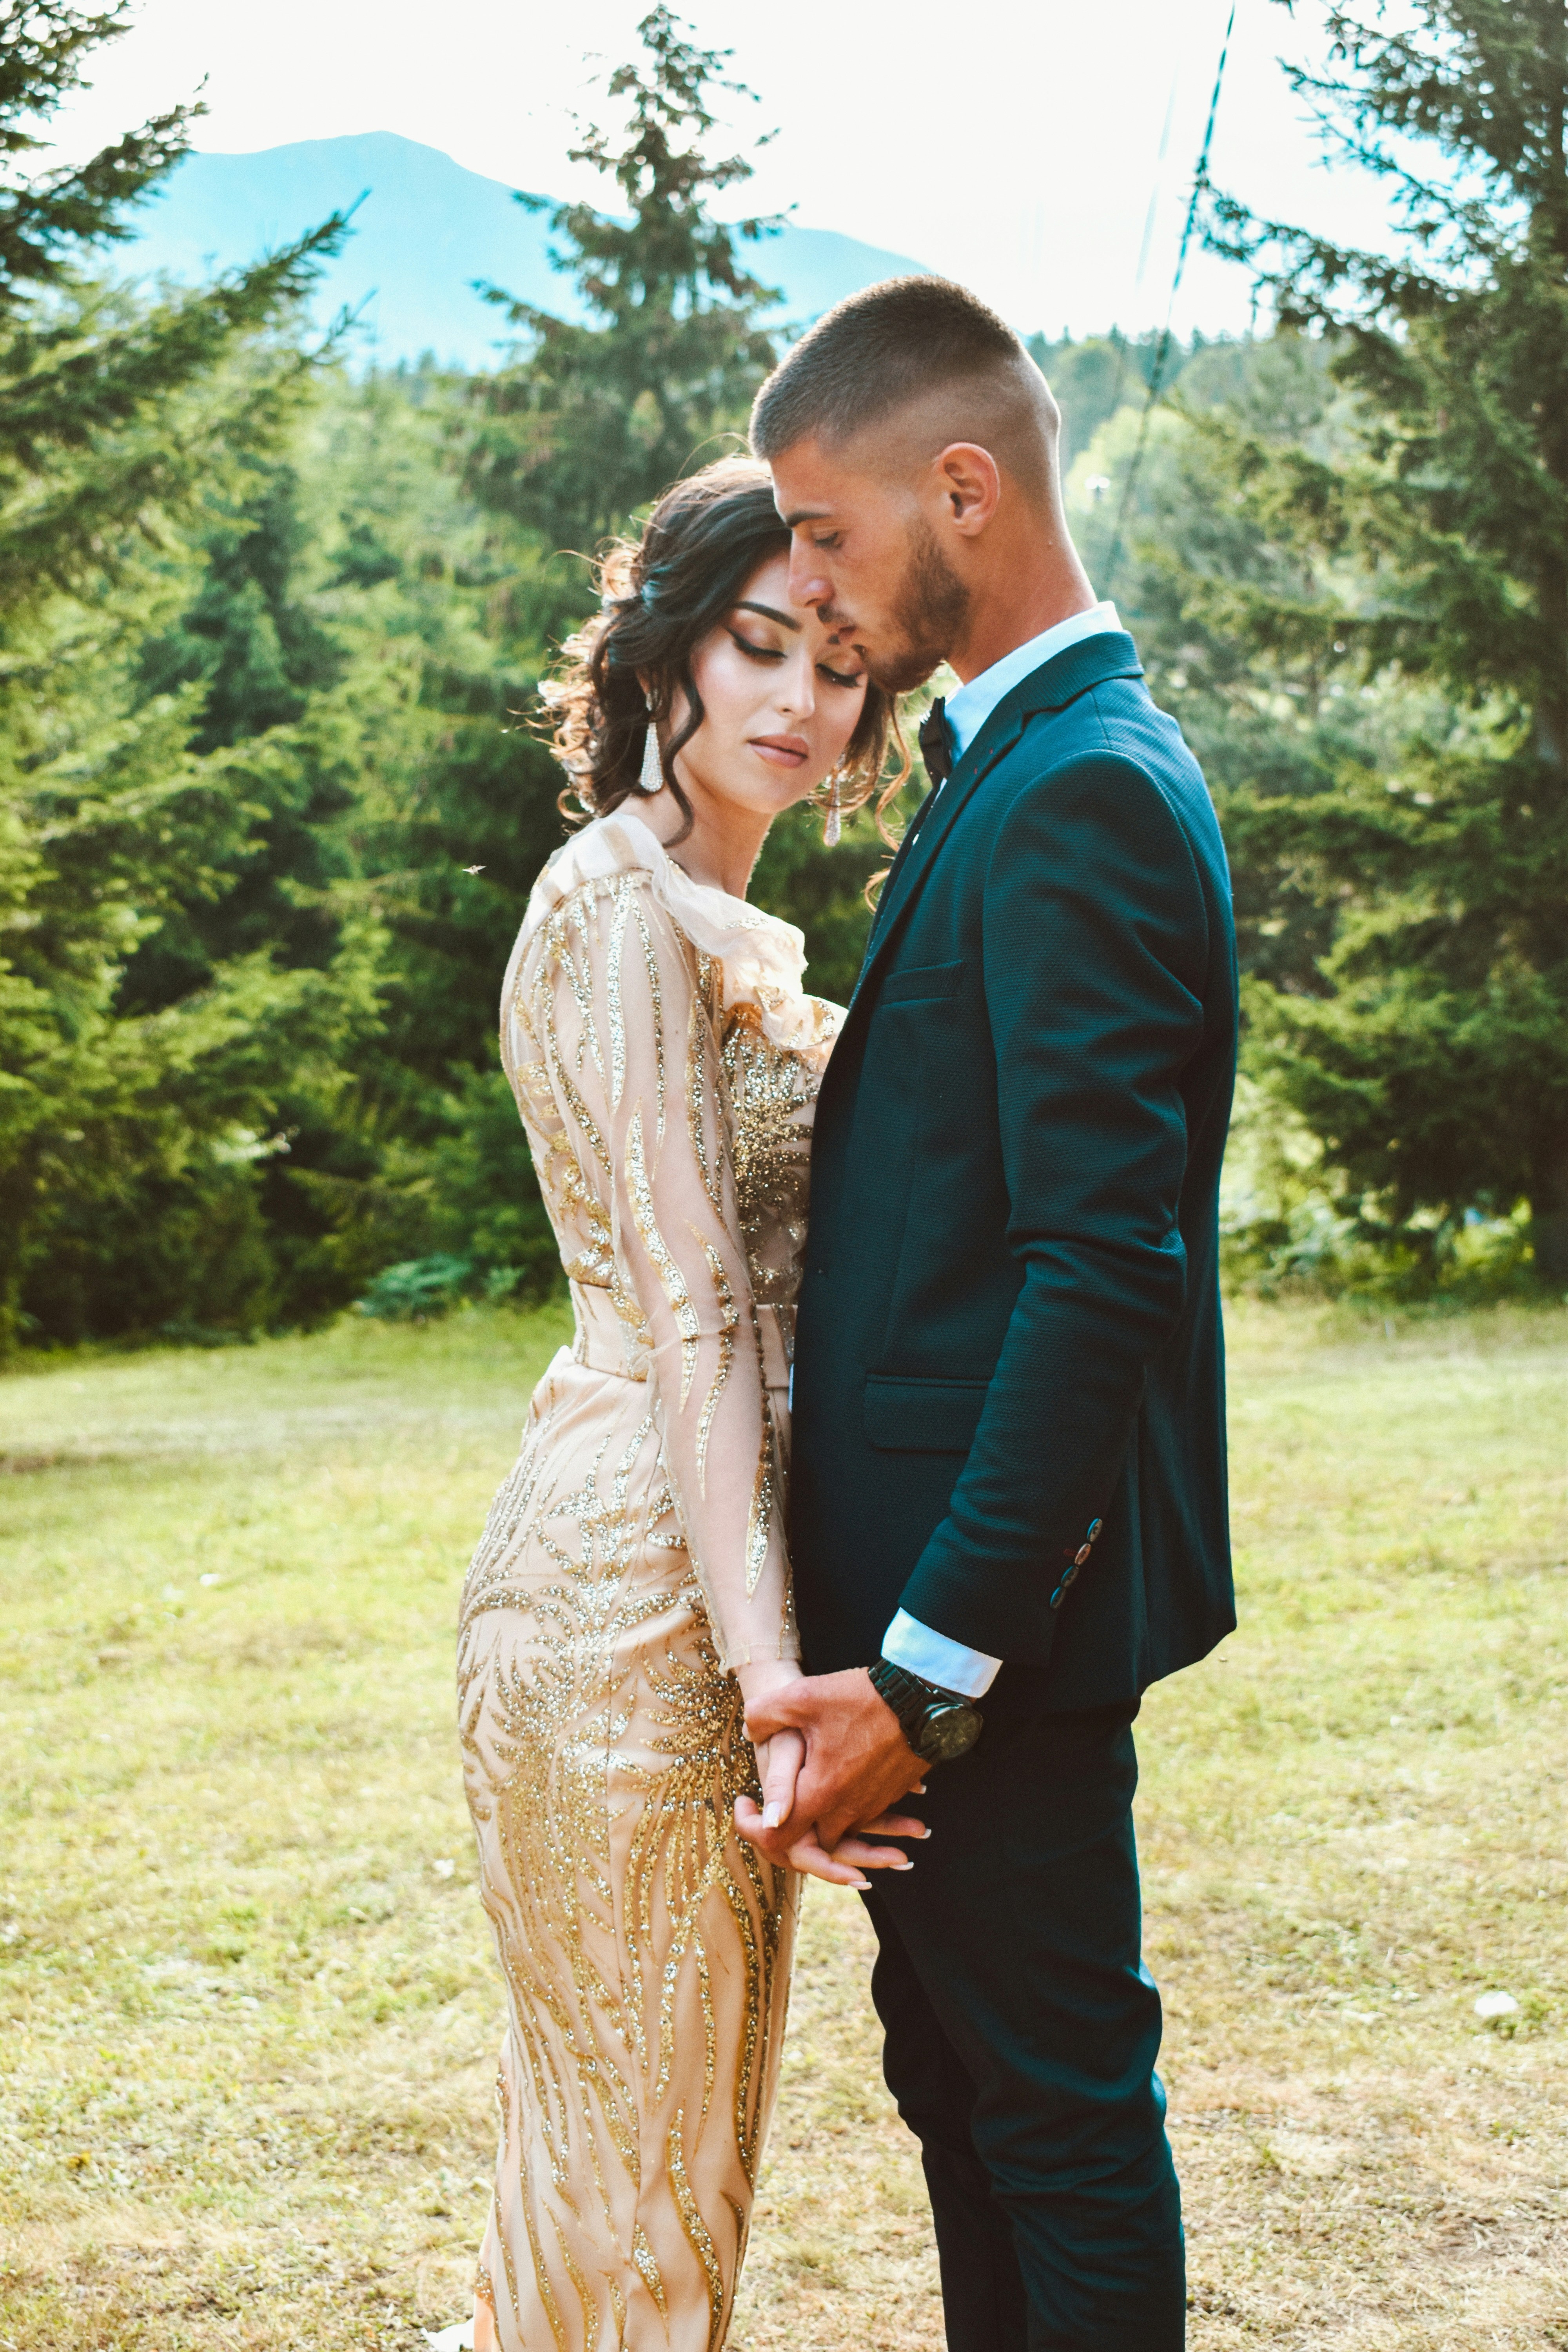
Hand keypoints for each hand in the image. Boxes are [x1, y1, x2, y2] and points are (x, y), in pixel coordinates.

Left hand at [739, 1667, 928, 1863]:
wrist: (922, 1700)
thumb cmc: (861, 1698)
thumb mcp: (802, 1697)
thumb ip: (764, 1717)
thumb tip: (749, 1731)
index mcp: (820, 1794)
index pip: (777, 1840)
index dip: (752, 1829)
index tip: (743, 1803)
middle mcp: (847, 1811)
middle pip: (808, 1840)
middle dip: (786, 1826)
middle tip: (769, 1799)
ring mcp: (871, 1805)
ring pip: (836, 1829)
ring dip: (818, 1817)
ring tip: (801, 1783)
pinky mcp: (888, 1795)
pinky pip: (860, 1815)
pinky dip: (845, 1806)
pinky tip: (836, 1775)